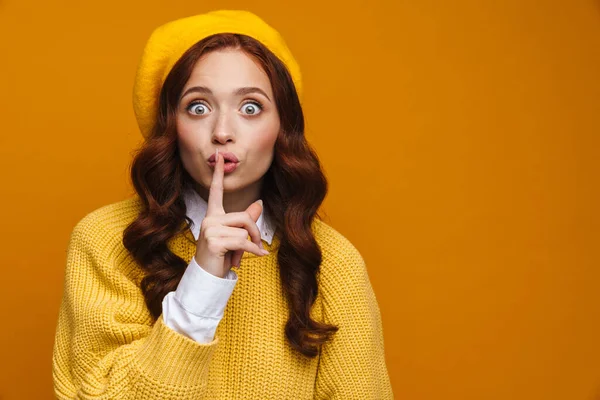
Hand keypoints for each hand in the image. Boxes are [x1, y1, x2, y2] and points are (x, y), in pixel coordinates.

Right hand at [194, 149, 268, 277]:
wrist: (207, 278)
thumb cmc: (220, 256)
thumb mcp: (235, 236)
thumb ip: (246, 219)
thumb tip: (259, 203)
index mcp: (213, 216)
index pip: (215, 191)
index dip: (217, 174)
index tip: (218, 157)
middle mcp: (209, 220)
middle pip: (244, 218)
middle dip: (255, 233)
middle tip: (256, 247)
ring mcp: (210, 230)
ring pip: (244, 231)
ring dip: (249, 246)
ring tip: (238, 257)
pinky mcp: (214, 242)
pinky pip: (243, 242)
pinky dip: (253, 250)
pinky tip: (258, 256)